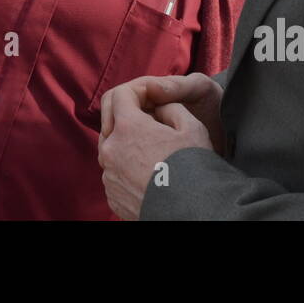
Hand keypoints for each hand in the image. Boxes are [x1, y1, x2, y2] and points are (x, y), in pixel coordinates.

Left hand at [98, 82, 214, 220]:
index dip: (137, 90)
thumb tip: (158, 109)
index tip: (152, 97)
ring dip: (127, 142)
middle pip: (111, 120)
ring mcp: (109, 175)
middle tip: (153, 121)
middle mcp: (111, 149)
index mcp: (127, 127)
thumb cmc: (194, 168)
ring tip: (154, 150)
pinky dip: (127, 167)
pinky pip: (115, 172)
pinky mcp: (112, 195)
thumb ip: (171, 107)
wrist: (192, 212)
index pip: (120, 94)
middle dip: (129, 115)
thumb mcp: (191, 126)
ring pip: (112, 148)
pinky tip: (149, 172)